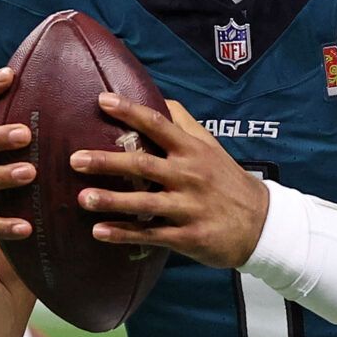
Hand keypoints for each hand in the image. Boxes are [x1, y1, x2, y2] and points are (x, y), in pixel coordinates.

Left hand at [71, 94, 269, 269]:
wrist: (261, 224)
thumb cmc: (228, 181)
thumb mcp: (211, 147)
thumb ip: (185, 124)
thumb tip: (159, 99)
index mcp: (192, 151)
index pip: (158, 125)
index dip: (129, 111)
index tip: (101, 101)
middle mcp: (189, 176)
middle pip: (143, 164)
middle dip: (108, 161)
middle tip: (75, 159)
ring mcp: (188, 208)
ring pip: (144, 203)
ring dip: (112, 200)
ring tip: (82, 198)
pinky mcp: (187, 236)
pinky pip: (150, 235)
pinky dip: (124, 234)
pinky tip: (99, 232)